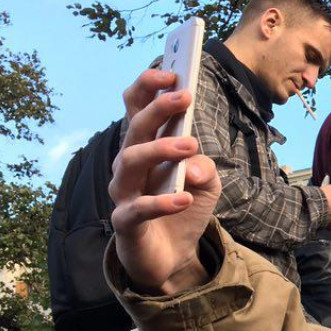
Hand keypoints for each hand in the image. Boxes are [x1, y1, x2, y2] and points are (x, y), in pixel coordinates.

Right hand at [111, 69, 220, 294]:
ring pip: (130, 162)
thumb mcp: (206, 186)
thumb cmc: (183, 209)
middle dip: (158, 109)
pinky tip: (184, 197)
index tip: (173, 74)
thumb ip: (206, 169)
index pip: (137, 108)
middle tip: (184, 97)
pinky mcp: (125, 222)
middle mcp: (129, 164)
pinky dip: (161, 202)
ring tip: (190, 145)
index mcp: (145, 146)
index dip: (149, 88)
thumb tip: (196, 163)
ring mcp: (123, 192)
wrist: (172, 256)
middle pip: (134, 129)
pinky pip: (138, 209)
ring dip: (160, 149)